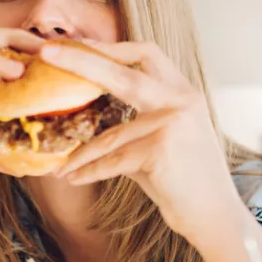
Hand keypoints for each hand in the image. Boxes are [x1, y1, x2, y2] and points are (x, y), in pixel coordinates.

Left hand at [40, 40, 239, 240]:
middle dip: (81, 59)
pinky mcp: (160, 149)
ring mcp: (172, 123)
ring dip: (80, 155)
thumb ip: (133, 123)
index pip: (145, 54)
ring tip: (59, 167)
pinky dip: (90, 172)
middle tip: (46, 52)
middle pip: (122, 71)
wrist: (215, 216)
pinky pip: (113, 160)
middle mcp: (180, 100)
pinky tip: (72, 179)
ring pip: (110, 135)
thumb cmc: (185, 182)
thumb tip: (89, 117)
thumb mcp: (163, 141)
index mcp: (183, 92)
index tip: (78, 45)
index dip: (110, 47)